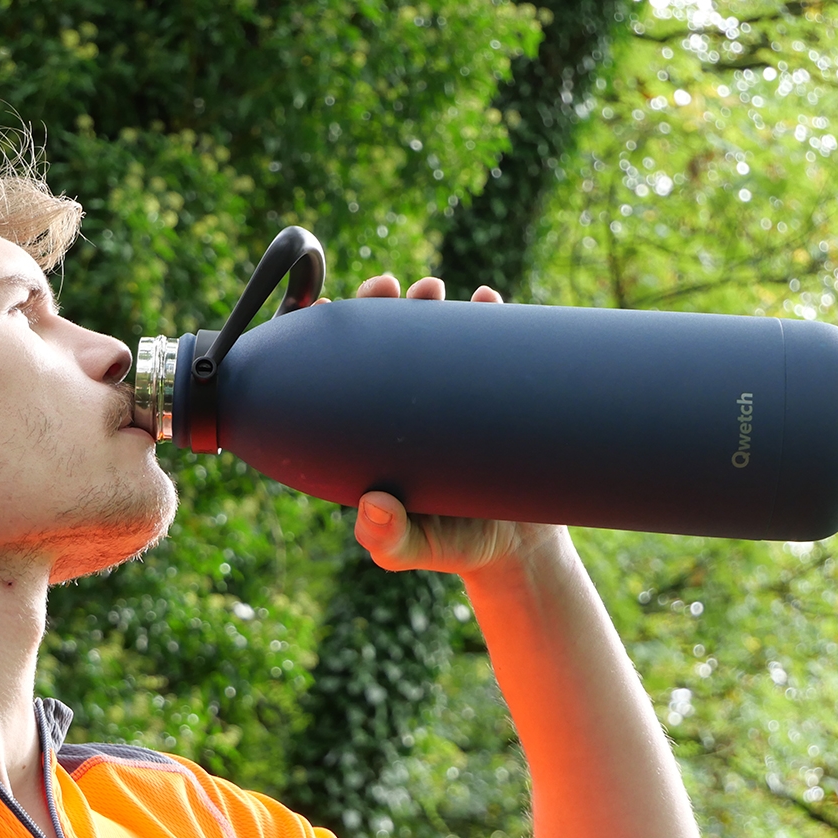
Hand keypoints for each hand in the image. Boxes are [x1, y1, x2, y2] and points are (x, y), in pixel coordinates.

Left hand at [334, 274, 564, 578]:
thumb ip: (388, 538)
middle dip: (380, 308)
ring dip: (429, 304)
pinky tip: (486, 301)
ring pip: (434, 337)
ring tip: (433, 289)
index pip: (344, 379)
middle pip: (386, 345)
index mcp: (374, 434)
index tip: (321, 309)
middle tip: (386, 288)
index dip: (328, 343)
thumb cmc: (451, 546)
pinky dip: (489, 319)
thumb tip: (373, 506)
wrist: (517, 549)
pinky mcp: (497, 396)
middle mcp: (408, 408)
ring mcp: (453, 398)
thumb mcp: (411, 548)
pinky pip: (490, 348)